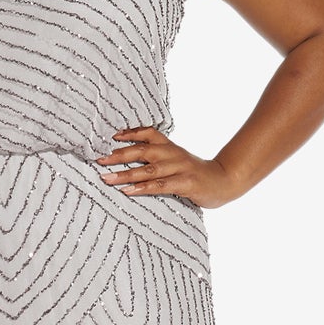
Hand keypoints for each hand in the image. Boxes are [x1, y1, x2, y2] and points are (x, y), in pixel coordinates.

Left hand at [93, 127, 239, 208]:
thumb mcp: (177, 161)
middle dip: (118, 155)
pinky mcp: (186, 183)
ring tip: (106, 178)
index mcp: (170, 146)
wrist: (225, 181)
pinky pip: (160, 185)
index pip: (148, 133)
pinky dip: (142, 188)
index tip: (111, 137)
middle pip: (142, 150)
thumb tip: (129, 163)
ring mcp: (180, 168)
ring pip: (148, 169)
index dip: (130, 133)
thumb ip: (157, 160)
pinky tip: (128, 191)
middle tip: (99, 160)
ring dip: (125, 174)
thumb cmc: (195, 174)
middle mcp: (173, 154)